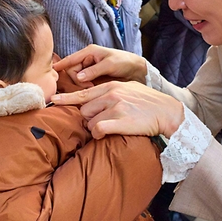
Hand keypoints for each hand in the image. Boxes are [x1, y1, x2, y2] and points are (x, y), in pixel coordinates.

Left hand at [51, 81, 183, 138]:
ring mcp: (115, 107)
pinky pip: (98, 129)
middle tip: (101, 122)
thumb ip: (111, 91)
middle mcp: (111, 94)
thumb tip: (96, 98)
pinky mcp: (120, 120)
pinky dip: (98, 134)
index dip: (66, 98)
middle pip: (84, 110)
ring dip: (95, 127)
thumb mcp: (128, 89)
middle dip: (89, 118)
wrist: (167, 112)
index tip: (54, 100)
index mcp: (111, 86)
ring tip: (109, 127)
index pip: (83, 93)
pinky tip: (105, 134)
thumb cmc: (148, 103)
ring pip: (90, 121)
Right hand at [53, 45, 147, 88]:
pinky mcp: (93, 77)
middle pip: (72, 70)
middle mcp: (87, 60)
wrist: (136, 70)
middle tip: (87, 86)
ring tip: (91, 88)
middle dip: (76, 79)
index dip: (61, 64)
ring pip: (76, 78)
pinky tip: (91, 89)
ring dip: (81, 84)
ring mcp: (90, 69)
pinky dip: (85, 86)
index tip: (53, 70)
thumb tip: (79, 77)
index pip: (71, 58)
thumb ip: (94, 70)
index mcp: (90, 52)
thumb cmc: (124, 62)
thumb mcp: (110, 65)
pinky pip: (83, 82)